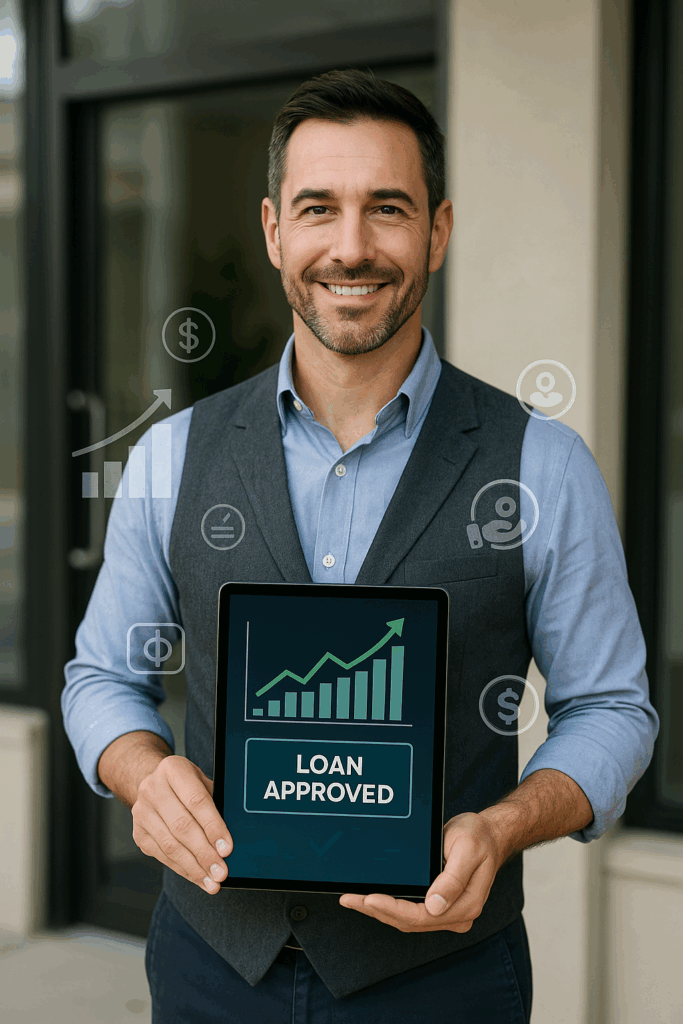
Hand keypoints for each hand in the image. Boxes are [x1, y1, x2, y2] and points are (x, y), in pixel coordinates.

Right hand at [131, 755, 232, 894]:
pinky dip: (183, 869)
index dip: (213, 826)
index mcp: (173, 769)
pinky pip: (162, 856)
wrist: (154, 785)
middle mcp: (153, 789)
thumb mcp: (203, 782)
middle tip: (221, 871)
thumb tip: (231, 837)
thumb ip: (216, 802)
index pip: (197, 801)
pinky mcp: (138, 833)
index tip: (227, 848)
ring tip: (212, 881)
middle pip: (182, 826)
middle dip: (204, 853)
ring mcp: (142, 812)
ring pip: (170, 845)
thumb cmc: (186, 786)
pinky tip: (198, 877)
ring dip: (194, 867)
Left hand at [339, 811, 504, 932]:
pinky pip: (410, 911)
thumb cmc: (480, 838)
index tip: (369, 898)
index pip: (421, 916)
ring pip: (406, 919)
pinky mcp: (439, 906)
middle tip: (350, 898)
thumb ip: (453, 879)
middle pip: (409, 921)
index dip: (392, 908)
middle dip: (377, 910)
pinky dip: (389, 906)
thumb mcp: (467, 850)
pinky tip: (372, 899)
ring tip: (353, 900)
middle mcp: (456, 915)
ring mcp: (447, 912)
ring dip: (379, 911)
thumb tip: (434, 906)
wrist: (490, 835)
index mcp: (465, 905)